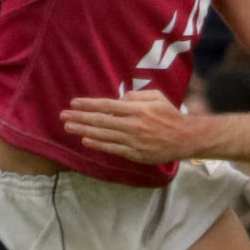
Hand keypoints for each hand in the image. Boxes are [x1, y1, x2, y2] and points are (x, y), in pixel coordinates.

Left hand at [61, 90, 198, 163]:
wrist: (185, 138)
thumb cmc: (171, 116)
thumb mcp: (157, 97)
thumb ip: (137, 96)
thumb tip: (119, 99)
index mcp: (138, 109)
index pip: (107, 106)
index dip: (89, 104)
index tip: (74, 103)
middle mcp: (133, 125)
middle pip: (101, 121)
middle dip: (80, 118)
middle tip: (64, 116)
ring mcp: (133, 141)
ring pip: (103, 135)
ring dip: (83, 131)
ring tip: (69, 128)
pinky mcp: (134, 153)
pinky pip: (112, 148)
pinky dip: (98, 144)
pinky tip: (86, 140)